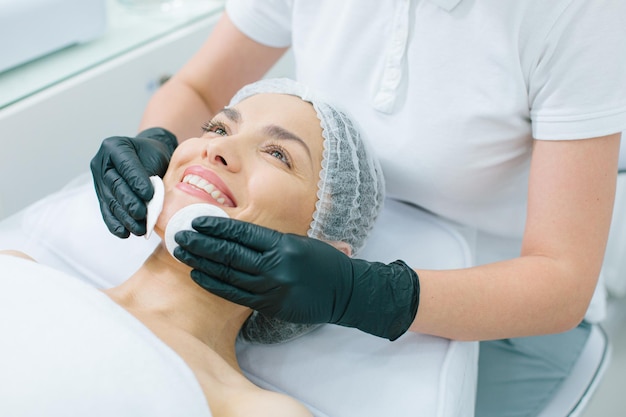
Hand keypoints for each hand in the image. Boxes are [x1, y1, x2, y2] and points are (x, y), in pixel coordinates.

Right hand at [90, 128, 176, 237]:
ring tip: (139, 229)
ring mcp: (98, 180)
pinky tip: (124, 233)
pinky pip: (106, 211)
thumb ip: (151, 175)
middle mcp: (102, 163)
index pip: (126, 166)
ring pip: (111, 201)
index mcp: (114, 147)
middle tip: (142, 215)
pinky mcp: (101, 196)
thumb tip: (150, 201)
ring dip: (124, 218)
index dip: (136, 181)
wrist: (147, 157)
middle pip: (115, 185)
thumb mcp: (157, 156)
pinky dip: (115, 224)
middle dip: (129, 203)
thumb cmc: (154, 156)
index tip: (149, 195)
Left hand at [175, 217, 419, 340]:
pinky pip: (235, 295)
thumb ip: (270, 239)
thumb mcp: (300, 241)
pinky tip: (199, 276)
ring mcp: (271, 289)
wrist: (346, 291)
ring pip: (228, 274)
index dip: (215, 228)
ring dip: (201, 263)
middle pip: (229, 254)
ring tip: (182, 253)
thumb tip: (237, 232)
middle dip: (201, 244)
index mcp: (283, 245)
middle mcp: (275, 267)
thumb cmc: (324, 262)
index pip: (241, 234)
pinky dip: (214, 284)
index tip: (196, 221)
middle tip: (179, 236)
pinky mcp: (269, 306)